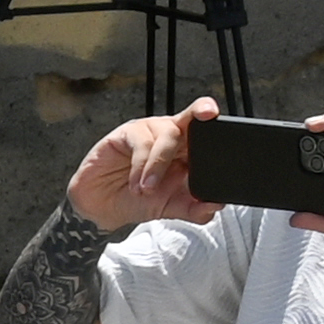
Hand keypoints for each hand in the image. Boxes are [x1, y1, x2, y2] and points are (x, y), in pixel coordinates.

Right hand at [69, 101, 217, 234]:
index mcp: (186, 148)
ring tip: (148, 189)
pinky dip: (140, 166)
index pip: (205, 129)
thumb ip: (194, 208)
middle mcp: (168, 134)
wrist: (101, 209)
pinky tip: (136, 184)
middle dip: (200, 113)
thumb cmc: (136, 199)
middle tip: (207, 116)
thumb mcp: (170, 208)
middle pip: (189, 117)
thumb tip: (216, 206)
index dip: (215, 120)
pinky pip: (140, 143)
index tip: (223, 119)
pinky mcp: (124, 135)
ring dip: (159, 164)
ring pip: (166, 134)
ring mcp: (147, 132)